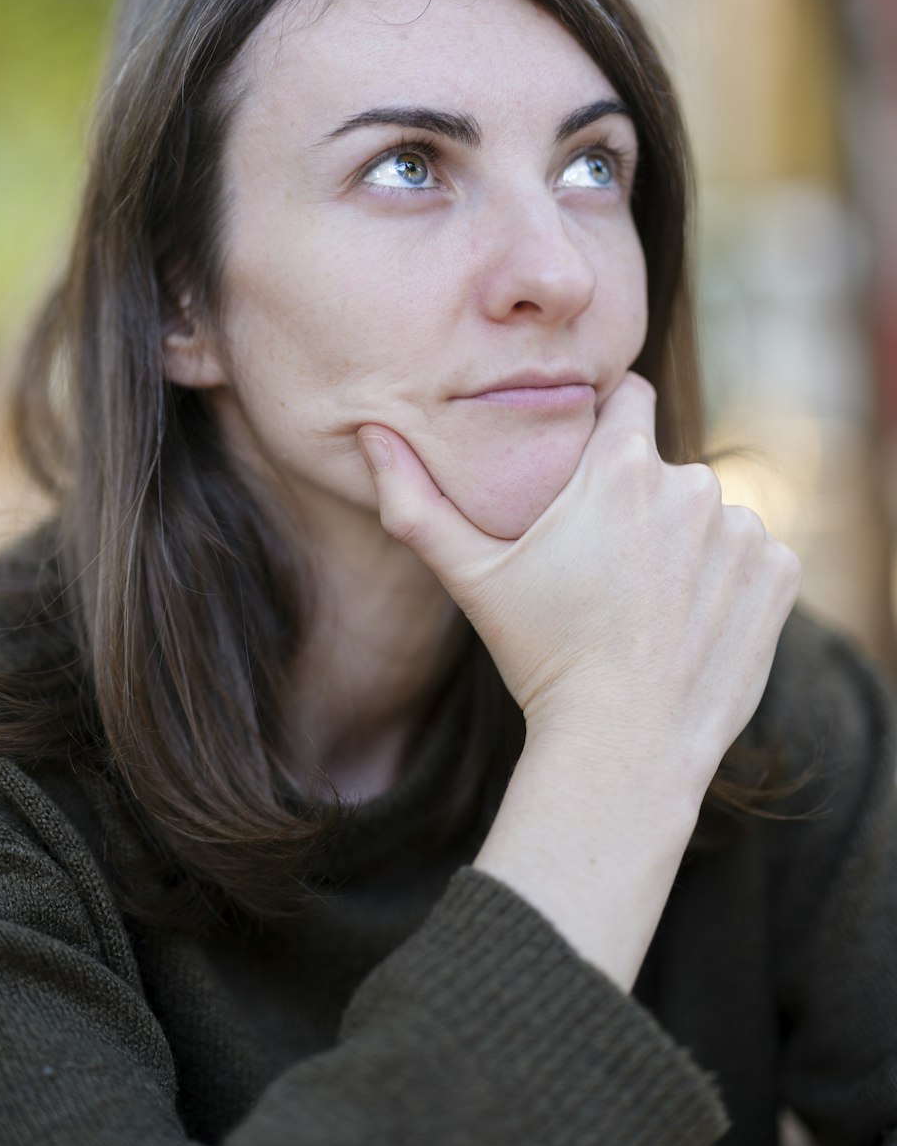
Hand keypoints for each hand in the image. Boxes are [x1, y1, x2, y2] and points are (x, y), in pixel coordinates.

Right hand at [358, 372, 800, 798]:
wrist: (622, 748)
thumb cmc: (539, 657)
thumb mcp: (469, 577)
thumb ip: (415, 501)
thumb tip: (369, 434)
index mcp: (622, 467)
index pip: (629, 398)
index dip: (606, 426)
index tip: (588, 469)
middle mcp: (693, 486)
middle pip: (663, 468)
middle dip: (638, 501)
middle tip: (604, 564)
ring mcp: (743, 532)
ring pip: (709, 513)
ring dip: (686, 540)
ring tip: (646, 601)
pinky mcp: (777, 575)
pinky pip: (752, 554)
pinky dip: (728, 578)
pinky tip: (689, 621)